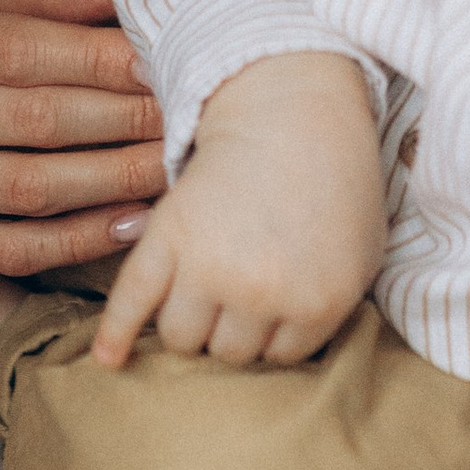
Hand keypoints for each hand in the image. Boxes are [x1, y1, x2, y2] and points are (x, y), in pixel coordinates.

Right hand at [0, 0, 167, 283]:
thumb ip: (18, 2)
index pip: (18, 46)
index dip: (101, 56)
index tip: (168, 57)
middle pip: (34, 116)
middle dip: (126, 116)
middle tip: (194, 114)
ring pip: (27, 186)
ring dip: (114, 179)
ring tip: (175, 168)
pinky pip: (5, 247)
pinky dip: (74, 239)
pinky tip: (127, 223)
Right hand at [93, 52, 384, 367]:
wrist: (289, 108)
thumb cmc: (333, 179)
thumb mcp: (363, 253)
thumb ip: (333, 312)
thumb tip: (288, 355)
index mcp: (318, 302)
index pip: (279, 358)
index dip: (275, 328)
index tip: (276, 296)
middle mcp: (262, 294)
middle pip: (230, 352)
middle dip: (234, 324)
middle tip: (242, 281)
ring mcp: (209, 267)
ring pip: (182, 338)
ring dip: (190, 321)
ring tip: (203, 287)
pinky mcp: (166, 238)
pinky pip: (132, 303)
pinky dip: (115, 335)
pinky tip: (107, 360)